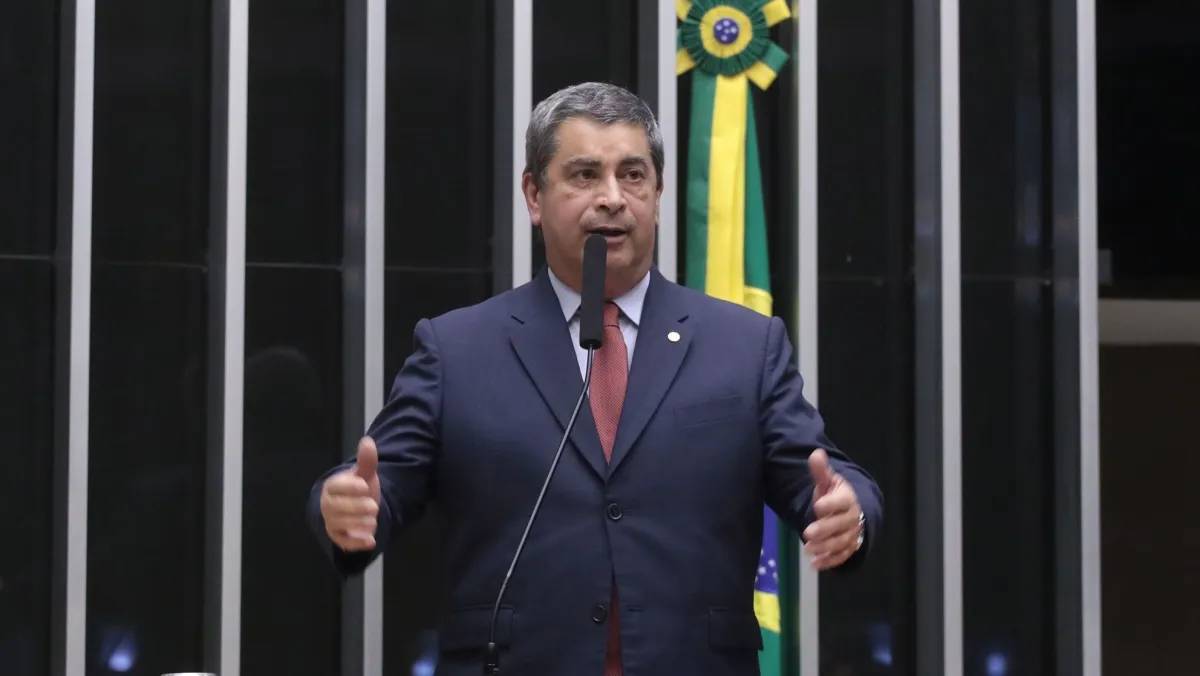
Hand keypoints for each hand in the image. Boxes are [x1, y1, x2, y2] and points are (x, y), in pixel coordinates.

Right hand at [320, 436, 381, 551]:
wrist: (357, 507)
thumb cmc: (358, 488)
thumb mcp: (364, 474)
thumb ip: (366, 461)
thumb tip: (368, 441)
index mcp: (332, 487)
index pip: (335, 487)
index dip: (349, 487)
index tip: (364, 486)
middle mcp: (328, 505)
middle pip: (337, 508)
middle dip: (356, 508)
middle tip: (373, 506)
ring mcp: (332, 522)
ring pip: (340, 525)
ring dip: (358, 524)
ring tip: (373, 520)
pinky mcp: (339, 537)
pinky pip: (345, 542)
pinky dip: (357, 543)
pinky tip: (371, 541)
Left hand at [802, 448, 863, 570]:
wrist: (849, 512)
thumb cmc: (834, 496)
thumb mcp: (827, 482)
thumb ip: (820, 471)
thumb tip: (815, 454)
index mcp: (848, 499)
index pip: (843, 501)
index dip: (831, 504)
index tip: (817, 506)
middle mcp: (853, 518)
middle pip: (841, 525)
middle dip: (825, 529)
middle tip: (807, 533)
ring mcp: (852, 535)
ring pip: (841, 542)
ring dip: (825, 547)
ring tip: (808, 549)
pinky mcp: (849, 549)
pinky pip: (841, 556)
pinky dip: (829, 561)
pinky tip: (815, 564)